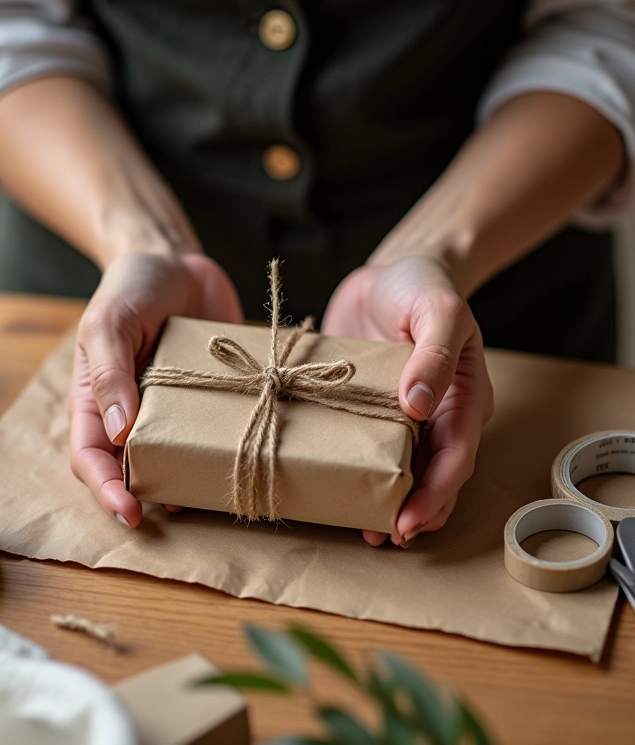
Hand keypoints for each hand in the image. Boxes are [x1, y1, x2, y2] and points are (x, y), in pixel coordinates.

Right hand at [69, 253, 243, 525]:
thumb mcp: (109, 323)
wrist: (176, 261)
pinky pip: (213, 429)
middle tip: (174, 511)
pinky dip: (221, 446)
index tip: (129, 512)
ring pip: (176, 456)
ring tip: (209, 491)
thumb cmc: (130, 289)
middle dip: (148, 494)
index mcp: (96, 400)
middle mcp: (133, 412)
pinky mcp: (209, 395)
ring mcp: (173, 407)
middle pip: (133, 467)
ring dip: (189, 477)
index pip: (90, 456)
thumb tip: (117, 432)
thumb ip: (109, 373)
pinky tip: (239, 455)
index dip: (105, 489)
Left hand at [322, 256, 493, 546]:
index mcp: (463, 396)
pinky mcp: (370, 408)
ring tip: (365, 529)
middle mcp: (436, 415)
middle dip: (415, 512)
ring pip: (404, 470)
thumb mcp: (437, 310)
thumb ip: (435, 353)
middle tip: (384, 537)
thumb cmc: (422, 286)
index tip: (408, 521)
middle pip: (434, 476)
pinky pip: (369, 446)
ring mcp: (403, 416)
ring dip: (389, 502)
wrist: (389, 272)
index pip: (456, 456)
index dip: (436, 493)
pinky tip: (344, 489)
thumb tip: (417, 405)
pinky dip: (361, 472)